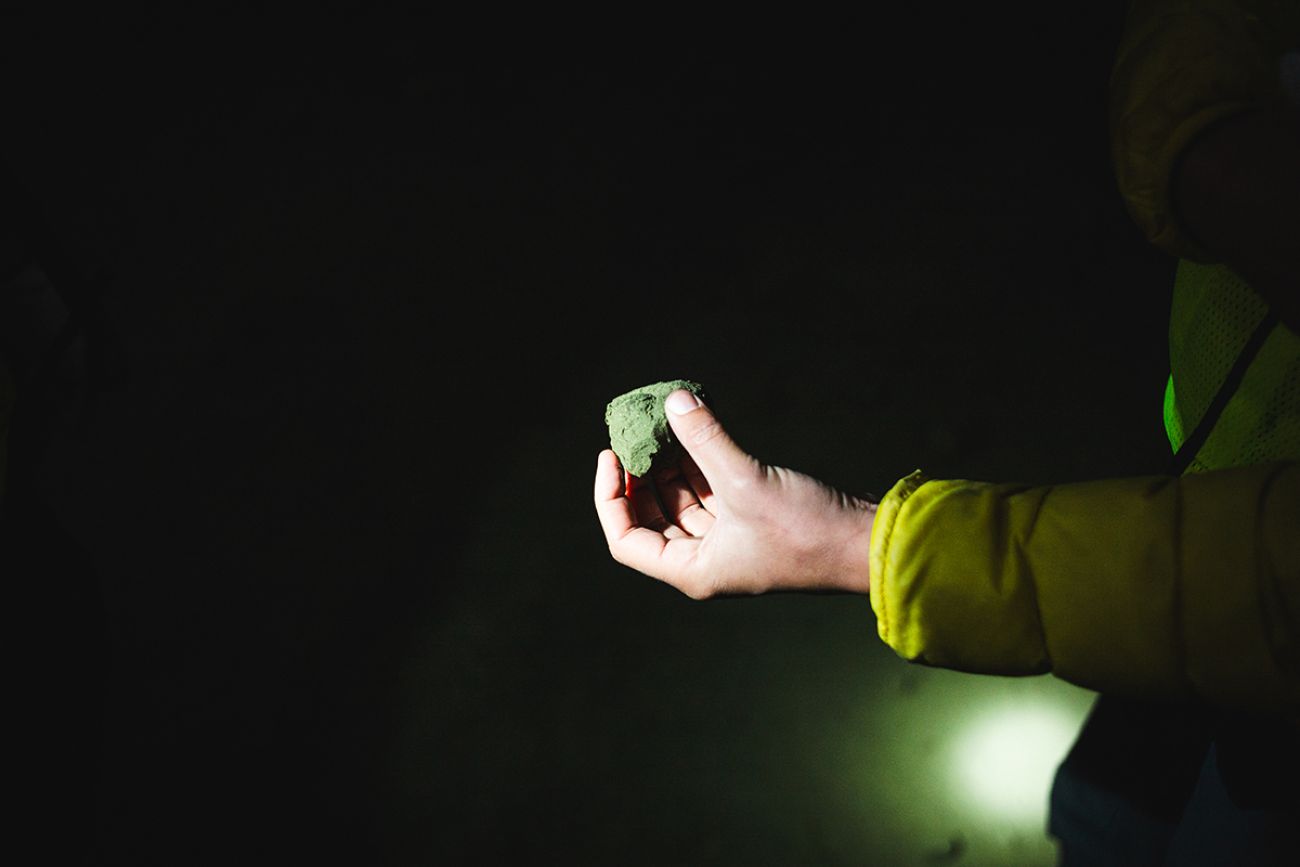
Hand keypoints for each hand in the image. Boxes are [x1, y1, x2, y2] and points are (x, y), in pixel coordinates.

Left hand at [594, 389, 875, 598]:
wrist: (865, 544)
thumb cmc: (805, 530)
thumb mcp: (745, 481)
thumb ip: (705, 440)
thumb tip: (674, 400)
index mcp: (692, 570)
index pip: (627, 540)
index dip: (610, 498)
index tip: (612, 456)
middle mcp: (704, 560)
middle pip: (651, 517)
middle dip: (640, 476)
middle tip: (634, 433)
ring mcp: (728, 542)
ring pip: (682, 501)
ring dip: (671, 464)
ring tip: (662, 423)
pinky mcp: (750, 522)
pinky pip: (711, 492)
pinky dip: (700, 464)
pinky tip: (695, 429)